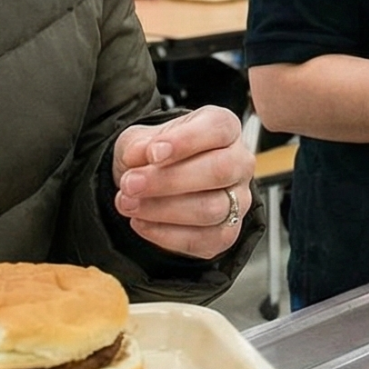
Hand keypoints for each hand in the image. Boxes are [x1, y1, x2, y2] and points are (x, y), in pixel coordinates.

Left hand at [114, 106, 252, 259]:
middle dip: (169, 180)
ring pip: (211, 209)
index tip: (153, 153)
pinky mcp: (227, 233)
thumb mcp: (142, 139)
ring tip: (128, 203)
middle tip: (130, 184)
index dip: (186, 141)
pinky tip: (141, 222)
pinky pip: (203, 240)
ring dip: (162, 209)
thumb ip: (139, 144)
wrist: (155, 184)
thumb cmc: (157, 155)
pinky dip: (166, 235)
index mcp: (225, 128)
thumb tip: (138, 154)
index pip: (218, 128)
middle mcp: (239, 162)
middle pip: (219, 171)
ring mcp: (239, 200)